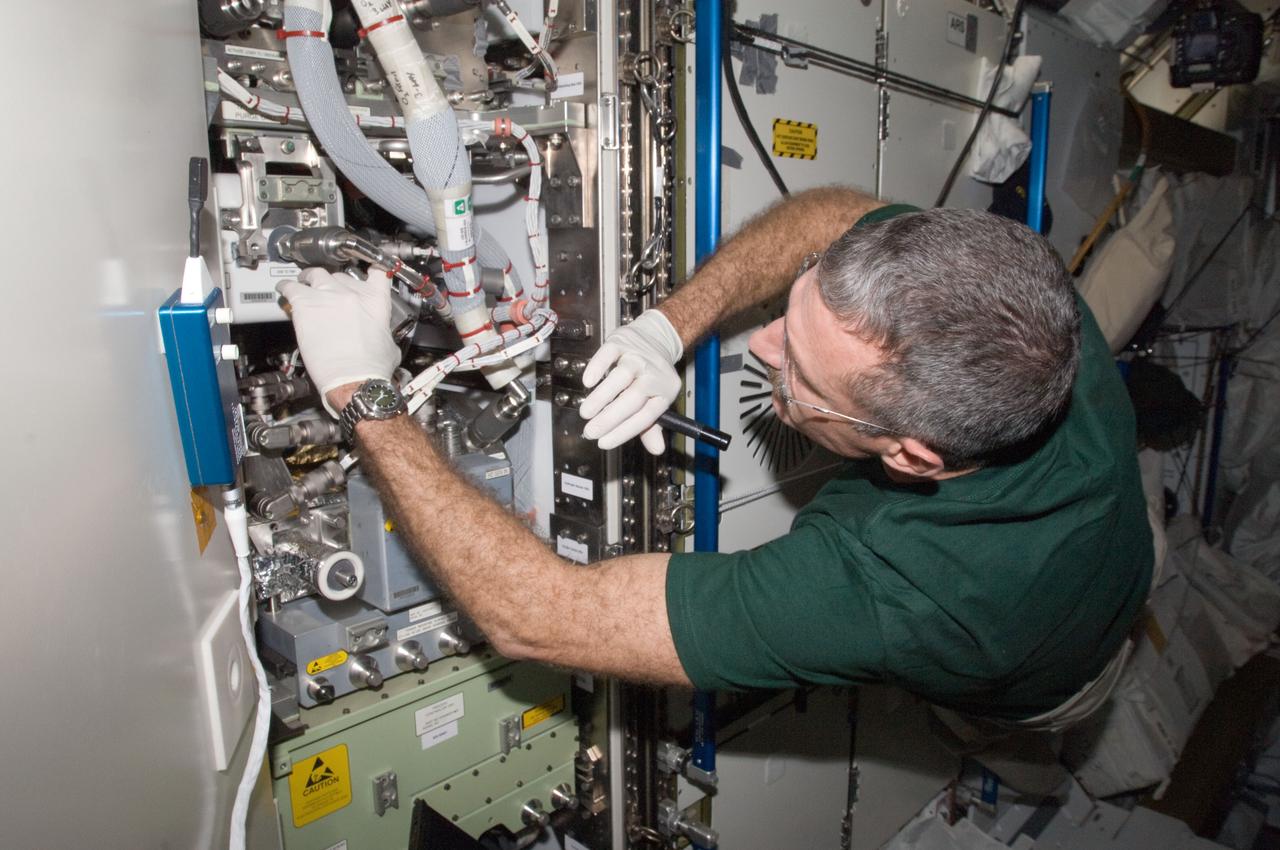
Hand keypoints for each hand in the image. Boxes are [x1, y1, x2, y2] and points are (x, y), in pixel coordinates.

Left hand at [276, 268, 401, 414]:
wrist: (354, 379)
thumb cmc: (371, 368)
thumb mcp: (389, 346)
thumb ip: (382, 332)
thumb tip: (379, 336)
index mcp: (376, 301)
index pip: (377, 271)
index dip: (370, 268)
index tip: (363, 271)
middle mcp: (352, 293)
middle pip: (340, 275)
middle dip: (333, 284)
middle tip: (327, 293)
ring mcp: (328, 295)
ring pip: (315, 274)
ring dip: (308, 279)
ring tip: (303, 284)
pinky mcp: (306, 304)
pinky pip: (291, 287)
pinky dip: (286, 288)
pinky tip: (284, 292)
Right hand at [580, 309, 682, 453]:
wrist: (657, 336)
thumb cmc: (652, 374)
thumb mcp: (657, 399)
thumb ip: (651, 425)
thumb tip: (656, 450)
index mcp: (664, 392)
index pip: (645, 417)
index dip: (624, 431)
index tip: (604, 442)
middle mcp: (653, 375)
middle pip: (632, 399)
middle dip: (609, 418)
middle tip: (591, 431)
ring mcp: (638, 357)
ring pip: (620, 378)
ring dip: (601, 397)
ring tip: (586, 413)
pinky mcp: (622, 342)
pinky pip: (609, 354)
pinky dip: (598, 367)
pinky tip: (588, 382)